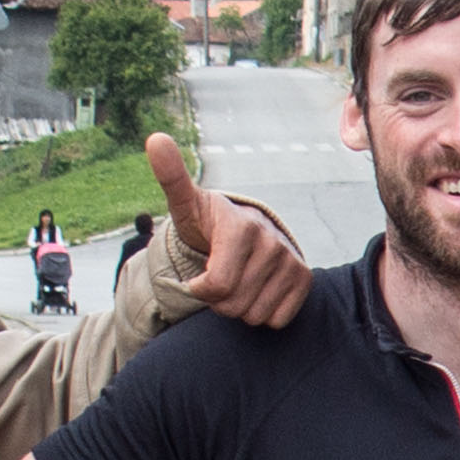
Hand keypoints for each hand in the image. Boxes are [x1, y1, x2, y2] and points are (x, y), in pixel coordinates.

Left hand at [146, 133, 309, 328]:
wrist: (245, 231)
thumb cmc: (209, 223)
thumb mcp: (186, 204)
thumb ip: (171, 177)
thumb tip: (155, 139)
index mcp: (241, 227)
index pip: (216, 287)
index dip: (199, 290)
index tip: (198, 274)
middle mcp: (271, 243)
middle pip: (233, 305)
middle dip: (218, 301)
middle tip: (218, 278)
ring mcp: (292, 261)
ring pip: (254, 316)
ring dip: (240, 307)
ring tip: (237, 282)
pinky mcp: (304, 279)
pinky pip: (277, 319)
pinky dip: (263, 312)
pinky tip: (257, 289)